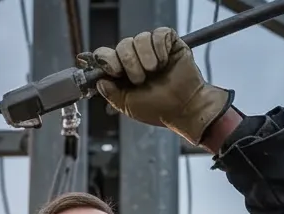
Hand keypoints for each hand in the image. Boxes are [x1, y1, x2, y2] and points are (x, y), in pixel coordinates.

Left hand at [80, 27, 230, 145]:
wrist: (184, 108)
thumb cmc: (159, 109)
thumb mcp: (128, 106)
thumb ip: (111, 94)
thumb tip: (99, 81)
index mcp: (123, 72)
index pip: (105, 55)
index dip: (106, 59)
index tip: (113, 71)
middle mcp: (136, 58)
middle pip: (122, 44)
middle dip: (128, 62)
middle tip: (140, 79)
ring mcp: (152, 49)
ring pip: (140, 38)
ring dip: (145, 57)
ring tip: (154, 71)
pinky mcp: (169, 43)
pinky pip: (158, 34)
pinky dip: (159, 48)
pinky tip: (164, 61)